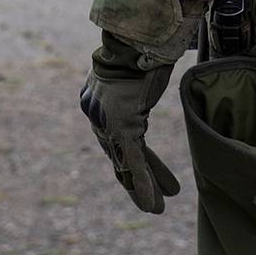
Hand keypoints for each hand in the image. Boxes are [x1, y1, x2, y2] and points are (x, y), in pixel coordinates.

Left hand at [79, 38, 178, 214]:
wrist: (129, 45)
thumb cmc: (131, 52)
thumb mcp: (126, 75)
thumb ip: (128, 87)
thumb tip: (139, 78)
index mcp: (96, 106)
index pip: (113, 141)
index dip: (128, 162)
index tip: (143, 175)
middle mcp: (98, 119)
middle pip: (118, 157)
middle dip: (135, 181)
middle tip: (150, 202)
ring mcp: (110, 126)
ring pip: (128, 165)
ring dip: (145, 189)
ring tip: (158, 209)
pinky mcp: (124, 129)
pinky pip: (135, 163)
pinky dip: (145, 185)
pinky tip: (154, 205)